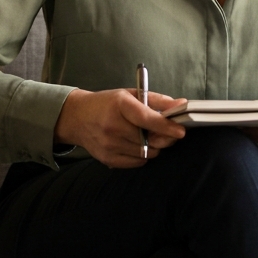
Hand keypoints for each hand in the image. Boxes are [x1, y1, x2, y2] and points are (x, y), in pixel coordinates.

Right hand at [53, 89, 186, 168]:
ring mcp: (109, 145)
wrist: (77, 118)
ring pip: (146, 153)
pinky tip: (136, 144)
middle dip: (163, 138)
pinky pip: (136, 163)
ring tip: (147, 136)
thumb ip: (157, 100)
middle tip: (166, 132)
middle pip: (149, 140)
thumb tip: (181, 105)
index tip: (181, 131)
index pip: (147, 119)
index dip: (166, 126)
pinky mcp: (107, 159)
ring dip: (153, 147)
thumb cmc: (107, 104)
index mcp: (120, 105)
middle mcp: (113, 126)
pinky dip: (142, 155)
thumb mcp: (130, 94)